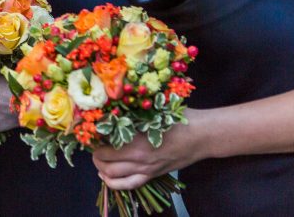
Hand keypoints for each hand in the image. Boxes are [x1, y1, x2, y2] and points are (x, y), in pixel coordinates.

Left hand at [92, 109, 206, 190]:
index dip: (94, 139)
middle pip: (105, 162)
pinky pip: (129, 185)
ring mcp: (146, 169)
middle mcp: (139, 159)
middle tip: (93, 145)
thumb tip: (112, 108)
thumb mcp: (154, 111)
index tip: (91, 132)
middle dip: (95, 155)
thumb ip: (134, 113)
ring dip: (101, 169)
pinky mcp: (152, 175)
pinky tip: (107, 176)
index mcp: (138, 141)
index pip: (105, 145)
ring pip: (113, 176)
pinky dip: (114, 183)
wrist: (202, 136)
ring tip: (98, 160)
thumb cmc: (179, 119)